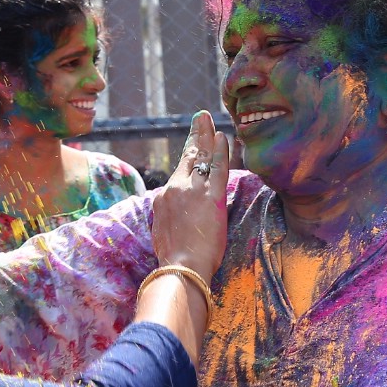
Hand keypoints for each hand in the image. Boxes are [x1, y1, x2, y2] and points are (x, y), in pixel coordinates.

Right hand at [152, 111, 230, 280]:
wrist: (181, 268)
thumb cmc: (174, 260)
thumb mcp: (163, 235)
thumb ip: (168, 220)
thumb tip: (173, 218)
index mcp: (163, 200)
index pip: (179, 174)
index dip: (188, 158)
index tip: (193, 146)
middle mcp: (174, 189)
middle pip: (188, 158)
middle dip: (196, 136)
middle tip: (201, 118)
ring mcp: (193, 190)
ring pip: (201, 158)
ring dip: (207, 136)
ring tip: (209, 120)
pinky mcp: (211, 196)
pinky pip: (217, 167)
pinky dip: (220, 151)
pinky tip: (223, 137)